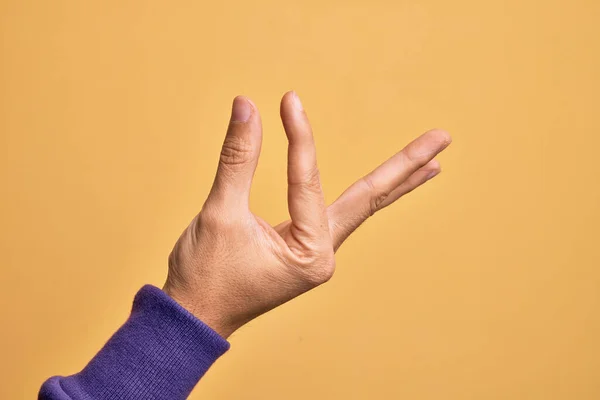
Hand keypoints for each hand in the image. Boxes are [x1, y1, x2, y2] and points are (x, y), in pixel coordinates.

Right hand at [163, 92, 450, 337]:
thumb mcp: (220, 214)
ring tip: (433, 162)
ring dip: (395, 181)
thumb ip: (237, 160)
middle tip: (444, 137)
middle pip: (371, 200)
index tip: (288, 101)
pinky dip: (366, 195)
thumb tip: (247, 107)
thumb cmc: (204, 274)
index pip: (307, 183)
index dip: (299, 138)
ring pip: (362, 208)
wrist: (192, 317)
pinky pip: (341, 215)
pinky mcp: (306, 250)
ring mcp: (318, 254)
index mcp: (308, 253)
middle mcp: (323, 256)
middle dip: (407, 167)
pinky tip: (383, 185)